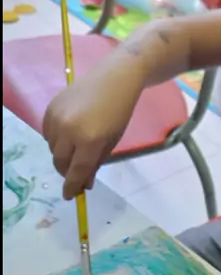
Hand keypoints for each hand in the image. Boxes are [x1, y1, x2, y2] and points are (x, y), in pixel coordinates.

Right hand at [43, 60, 142, 199]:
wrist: (114, 78)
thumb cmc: (119, 112)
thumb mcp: (111, 141)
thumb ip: (96, 163)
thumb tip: (84, 183)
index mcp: (89, 140)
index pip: (76, 171)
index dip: (72, 186)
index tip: (70, 196)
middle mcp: (69, 130)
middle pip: (61, 162)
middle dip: (67, 172)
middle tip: (76, 174)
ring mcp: (57, 118)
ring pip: (52, 149)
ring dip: (62, 155)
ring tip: (76, 150)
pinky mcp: (50, 108)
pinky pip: (47, 134)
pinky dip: (55, 140)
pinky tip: (68, 136)